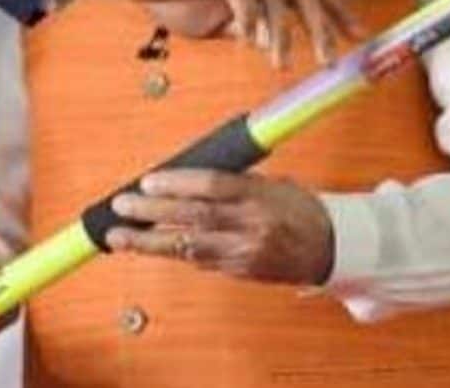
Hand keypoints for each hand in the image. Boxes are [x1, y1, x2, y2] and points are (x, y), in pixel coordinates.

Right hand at [60, 0, 358, 66]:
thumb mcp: (215, 21)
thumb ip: (243, 28)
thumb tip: (268, 43)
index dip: (334, 11)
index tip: (358, 36)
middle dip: (320, 23)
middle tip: (329, 58)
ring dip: (279, 29)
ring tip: (280, 60)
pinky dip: (247, 12)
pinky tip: (250, 37)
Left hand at [104, 169, 335, 284]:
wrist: (330, 249)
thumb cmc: (300, 210)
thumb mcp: (272, 184)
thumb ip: (233, 182)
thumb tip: (184, 178)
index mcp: (260, 196)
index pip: (212, 187)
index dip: (177, 184)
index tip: (148, 181)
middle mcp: (251, 226)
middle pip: (194, 218)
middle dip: (152, 212)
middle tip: (122, 206)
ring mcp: (245, 253)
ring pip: (188, 248)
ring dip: (149, 242)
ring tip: (119, 237)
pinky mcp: (239, 272)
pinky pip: (199, 261)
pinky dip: (173, 252)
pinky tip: (149, 246)